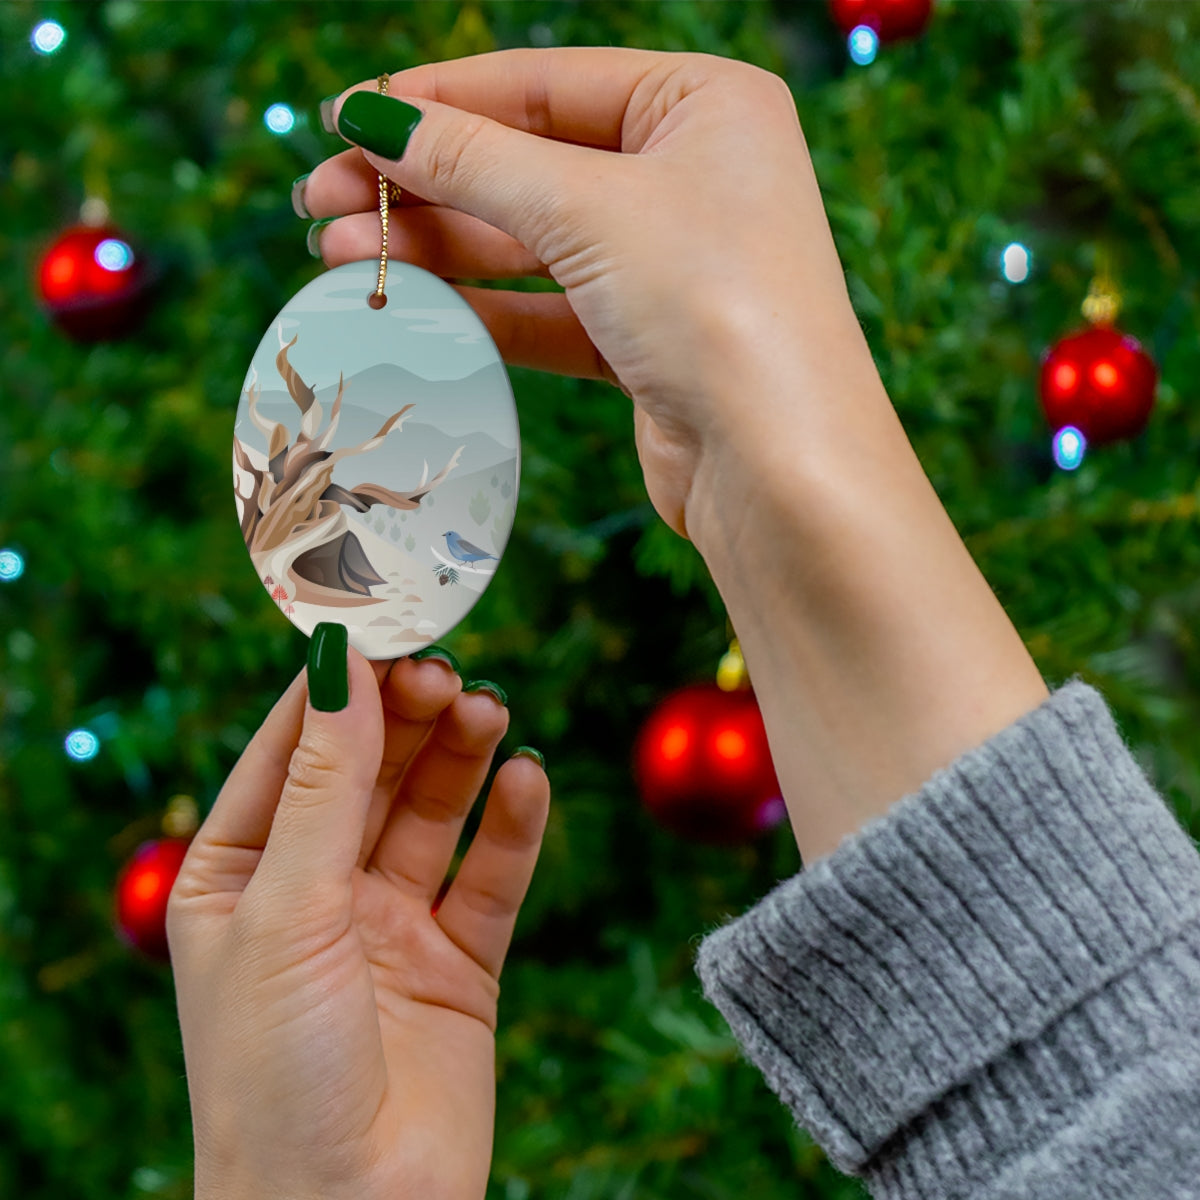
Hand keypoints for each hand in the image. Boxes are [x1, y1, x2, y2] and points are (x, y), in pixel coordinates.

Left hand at [167, 649, 548, 1199]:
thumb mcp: (285, 909)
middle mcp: (315, 892)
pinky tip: (528, 779)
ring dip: (462, 757)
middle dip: (408, 718)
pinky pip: (490, 877)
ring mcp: (389, 925)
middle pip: (370, 772)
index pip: (290, 751)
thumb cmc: (274, 1073)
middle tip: (450, 672)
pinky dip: (512, 826)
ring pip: (433, 813)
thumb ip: (323, 785)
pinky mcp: (458, 963)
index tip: (384, 625)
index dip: (337, 688)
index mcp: (239, 875)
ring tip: (491, 712)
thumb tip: (338, 663)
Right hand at [300, 47, 873, 542]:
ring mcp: (671, 262)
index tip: (345, 118)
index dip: (438, 100)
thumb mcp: (587, 209)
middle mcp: (692, 175)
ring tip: (338, 255)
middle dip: (422, 182)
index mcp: (704, 104)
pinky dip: (480, 307)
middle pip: (529, 163)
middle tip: (320, 200)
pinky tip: (408, 303)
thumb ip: (474, 161)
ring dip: (437, 247)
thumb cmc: (715, 306)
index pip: (544, 83)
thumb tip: (373, 118)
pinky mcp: (648, 341)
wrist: (779, 466)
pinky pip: (549, 309)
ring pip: (531, 241)